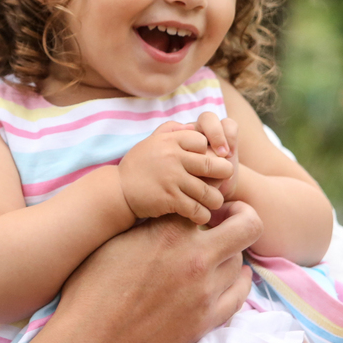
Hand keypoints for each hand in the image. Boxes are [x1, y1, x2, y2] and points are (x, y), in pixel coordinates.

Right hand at [57, 202, 263, 342]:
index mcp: (168, 233)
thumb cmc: (91, 291)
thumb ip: (147, 226)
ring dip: (230, 254)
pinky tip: (230, 278)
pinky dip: (238, 282)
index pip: (208, 203)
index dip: (206, 203)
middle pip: (247, 225)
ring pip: (240, 262)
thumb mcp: (114, 243)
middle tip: (228, 221)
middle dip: (241, 217)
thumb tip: (165, 216)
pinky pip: (239, 295)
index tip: (202, 208)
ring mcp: (205, 291)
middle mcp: (195, 257)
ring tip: (214, 256)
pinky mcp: (207, 321)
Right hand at [118, 121, 233, 223]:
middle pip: (212, 165)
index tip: (207, 164)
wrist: (117, 191)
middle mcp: (173, 157)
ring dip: (214, 200)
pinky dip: (202, 214)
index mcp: (170, 141)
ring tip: (213, 202)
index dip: (209, 152)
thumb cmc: (138, 166)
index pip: (202, 142)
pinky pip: (196, 208)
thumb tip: (192, 127)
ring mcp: (172, 178)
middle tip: (224, 182)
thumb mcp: (151, 142)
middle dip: (224, 175)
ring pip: (208, 191)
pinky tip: (200, 216)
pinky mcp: (169, 199)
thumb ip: (171, 130)